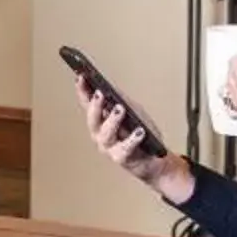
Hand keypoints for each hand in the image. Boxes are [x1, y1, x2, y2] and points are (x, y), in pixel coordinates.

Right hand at [75, 79, 191, 204]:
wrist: (155, 159)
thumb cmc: (142, 135)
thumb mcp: (133, 112)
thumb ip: (122, 100)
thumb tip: (111, 87)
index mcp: (101, 122)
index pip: (87, 104)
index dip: (82, 91)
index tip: (81, 77)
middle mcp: (100, 135)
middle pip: (93, 120)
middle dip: (95, 106)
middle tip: (99, 94)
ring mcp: (109, 148)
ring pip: (105, 135)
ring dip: (112, 120)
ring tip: (121, 109)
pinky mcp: (122, 159)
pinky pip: (125, 149)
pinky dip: (132, 139)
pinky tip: (140, 131)